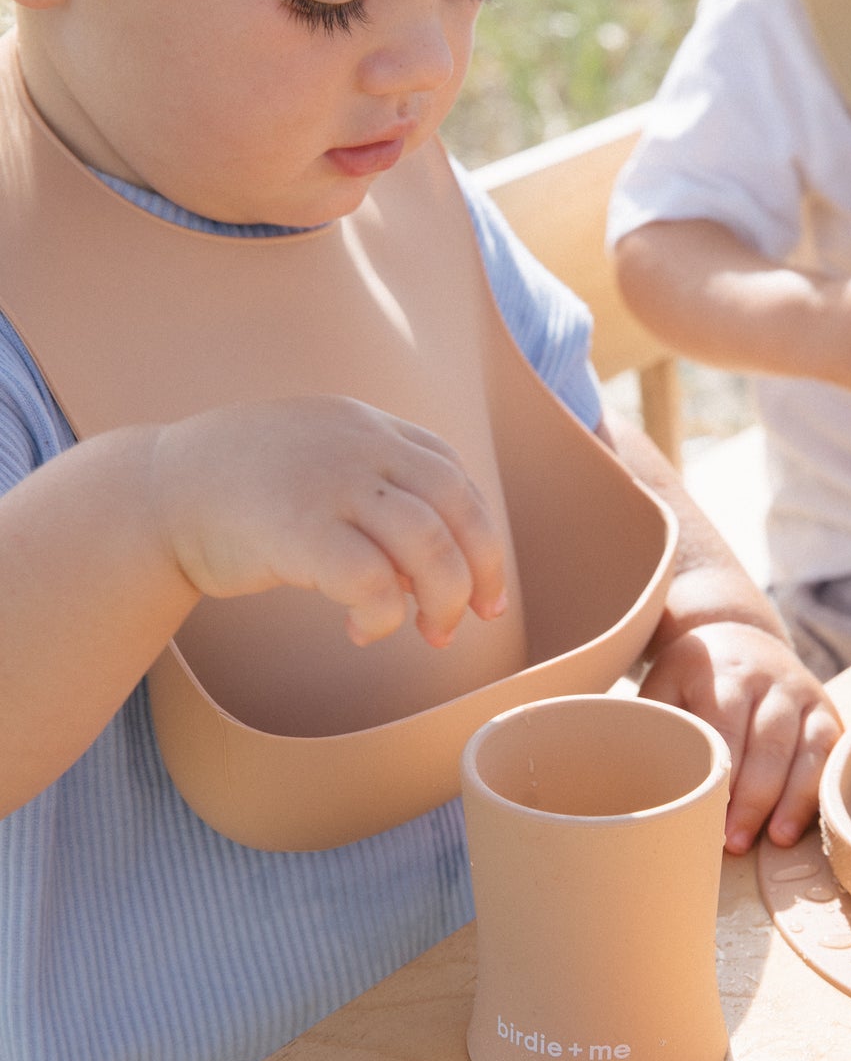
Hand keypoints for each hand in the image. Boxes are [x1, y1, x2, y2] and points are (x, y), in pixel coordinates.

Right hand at [150, 396, 506, 647]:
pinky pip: (374, 582)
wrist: (155, 493)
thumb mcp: (317, 462)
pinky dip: (384, 616)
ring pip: (429, 546)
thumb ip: (375, 491)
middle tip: (472, 620)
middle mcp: (359, 444)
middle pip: (457, 507)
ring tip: (429, 634)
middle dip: (481, 571)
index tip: (485, 587)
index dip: (481, 534)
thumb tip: (431, 565)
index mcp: (367, 426)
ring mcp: (330, 483)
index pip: (452, 475)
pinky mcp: (299, 528)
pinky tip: (363, 630)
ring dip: (444, 600)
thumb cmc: (239, 492)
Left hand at [638, 621, 841, 852]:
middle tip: (733, 842)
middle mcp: (768, 679)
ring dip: (792, 798)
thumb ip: (657, 726)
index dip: (719, 775)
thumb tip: (640, 783)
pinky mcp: (826, 710)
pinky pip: (832, 752)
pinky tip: (806, 822)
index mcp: (721, 671)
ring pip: (808, 748)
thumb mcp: (665, 685)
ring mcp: (802, 693)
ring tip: (775, 840)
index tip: (705, 816)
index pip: (724, 727)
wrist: (738, 633)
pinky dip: (819, 789)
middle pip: (768, 743)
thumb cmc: (692, 678)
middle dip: (753, 797)